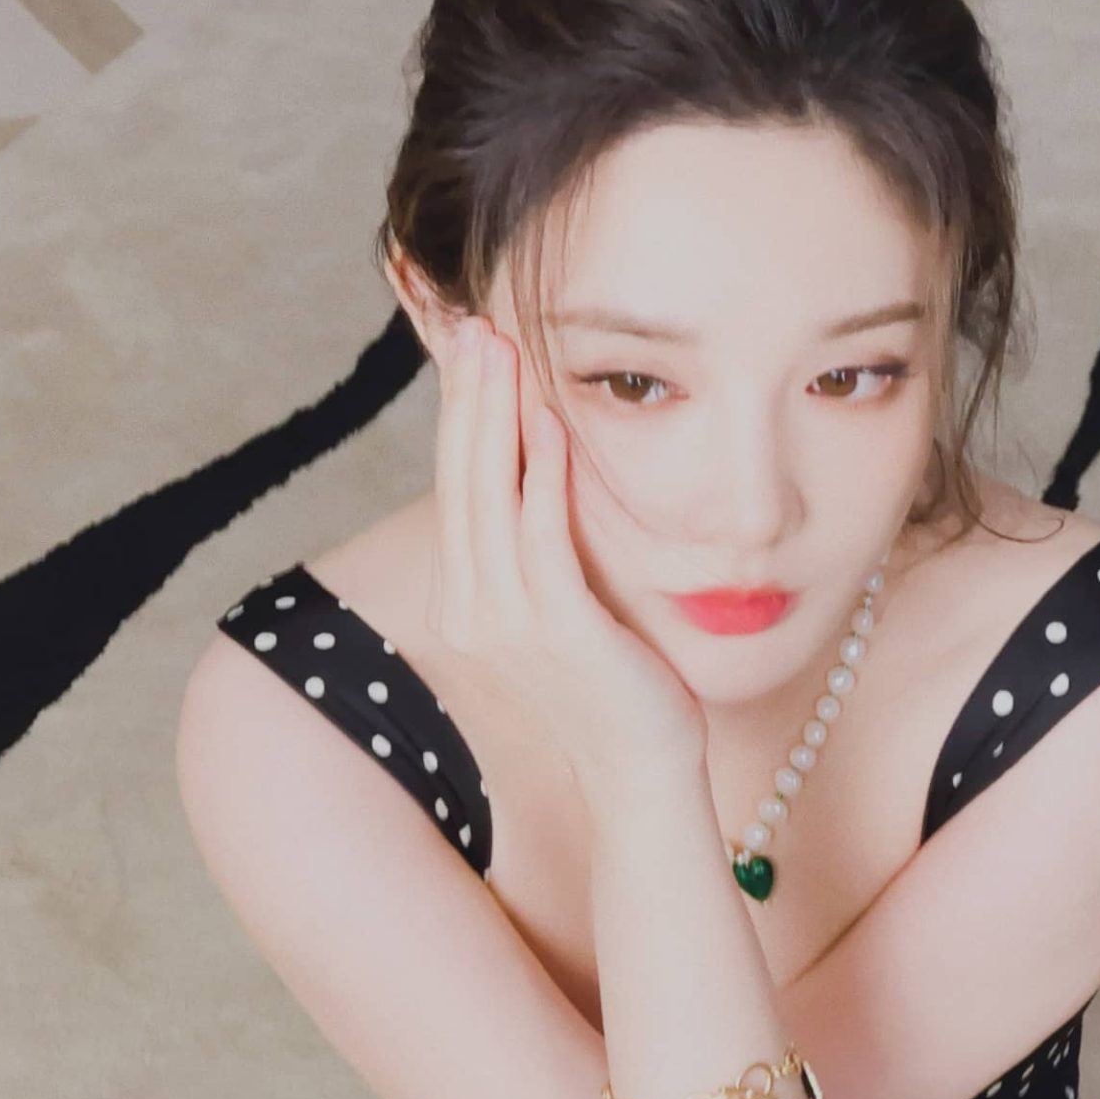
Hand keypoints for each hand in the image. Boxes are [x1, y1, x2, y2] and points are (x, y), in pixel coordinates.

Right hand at [426, 313, 707, 799]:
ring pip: (490, 498)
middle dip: (466, 398)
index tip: (471, 347)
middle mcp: (471, 609)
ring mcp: (507, 624)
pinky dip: (544, 478)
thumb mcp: (566, 609)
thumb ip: (544, 550)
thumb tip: (548, 472)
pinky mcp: (556, 631)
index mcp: (468, 601)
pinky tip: (554, 425)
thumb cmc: (617, 689)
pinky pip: (541, 538)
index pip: (458, 488)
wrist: (640, 775)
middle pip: (460, 480)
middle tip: (474, 324)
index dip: (460, 414)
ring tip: (503, 349)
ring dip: (496, 418)